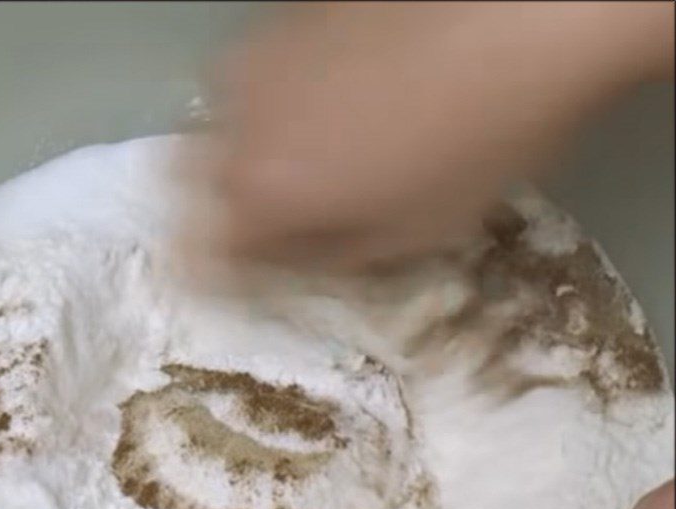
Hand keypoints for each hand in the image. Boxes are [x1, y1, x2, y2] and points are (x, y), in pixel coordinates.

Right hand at [189, 1, 671, 271]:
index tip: (241, 283)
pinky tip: (328, 100)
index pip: (200, 258)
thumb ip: (332, 257)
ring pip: (219, 128)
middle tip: (272, 220)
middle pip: (190, 185)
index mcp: (264, 195)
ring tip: (307, 157)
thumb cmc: (471, 144)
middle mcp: (236, 127)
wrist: (517, 12)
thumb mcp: (409, 236)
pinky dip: (272, 106)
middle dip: (220, 210)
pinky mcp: (278, 21)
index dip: (218, 279)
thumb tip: (296, 256)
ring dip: (246, 155)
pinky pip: (252, 82)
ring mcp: (253, 63)